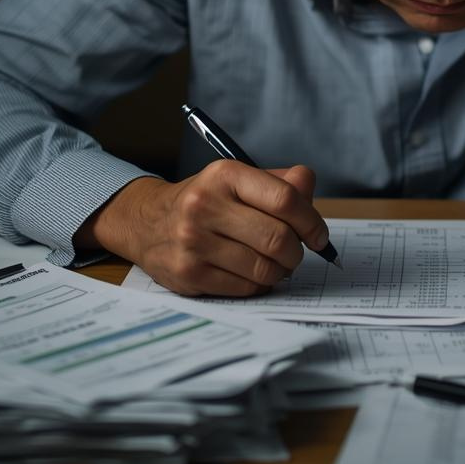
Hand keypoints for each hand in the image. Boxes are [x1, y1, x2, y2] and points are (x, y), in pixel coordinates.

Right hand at [80, 161, 329, 296]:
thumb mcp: (239, 180)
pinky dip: (259, 284)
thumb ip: (280, 183)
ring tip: (274, 263)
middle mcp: (204, 206)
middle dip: (296, 252)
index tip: (318, 236)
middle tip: (295, 253)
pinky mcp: (187, 274)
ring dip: (280, 271)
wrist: (147, 222)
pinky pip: (246, 288)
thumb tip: (309, 189)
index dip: (311, 222)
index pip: (285, 200)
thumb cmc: (207, 201)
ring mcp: (193, 242)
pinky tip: (252, 273)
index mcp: (224, 175)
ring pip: (264, 268)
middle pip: (278, 238)